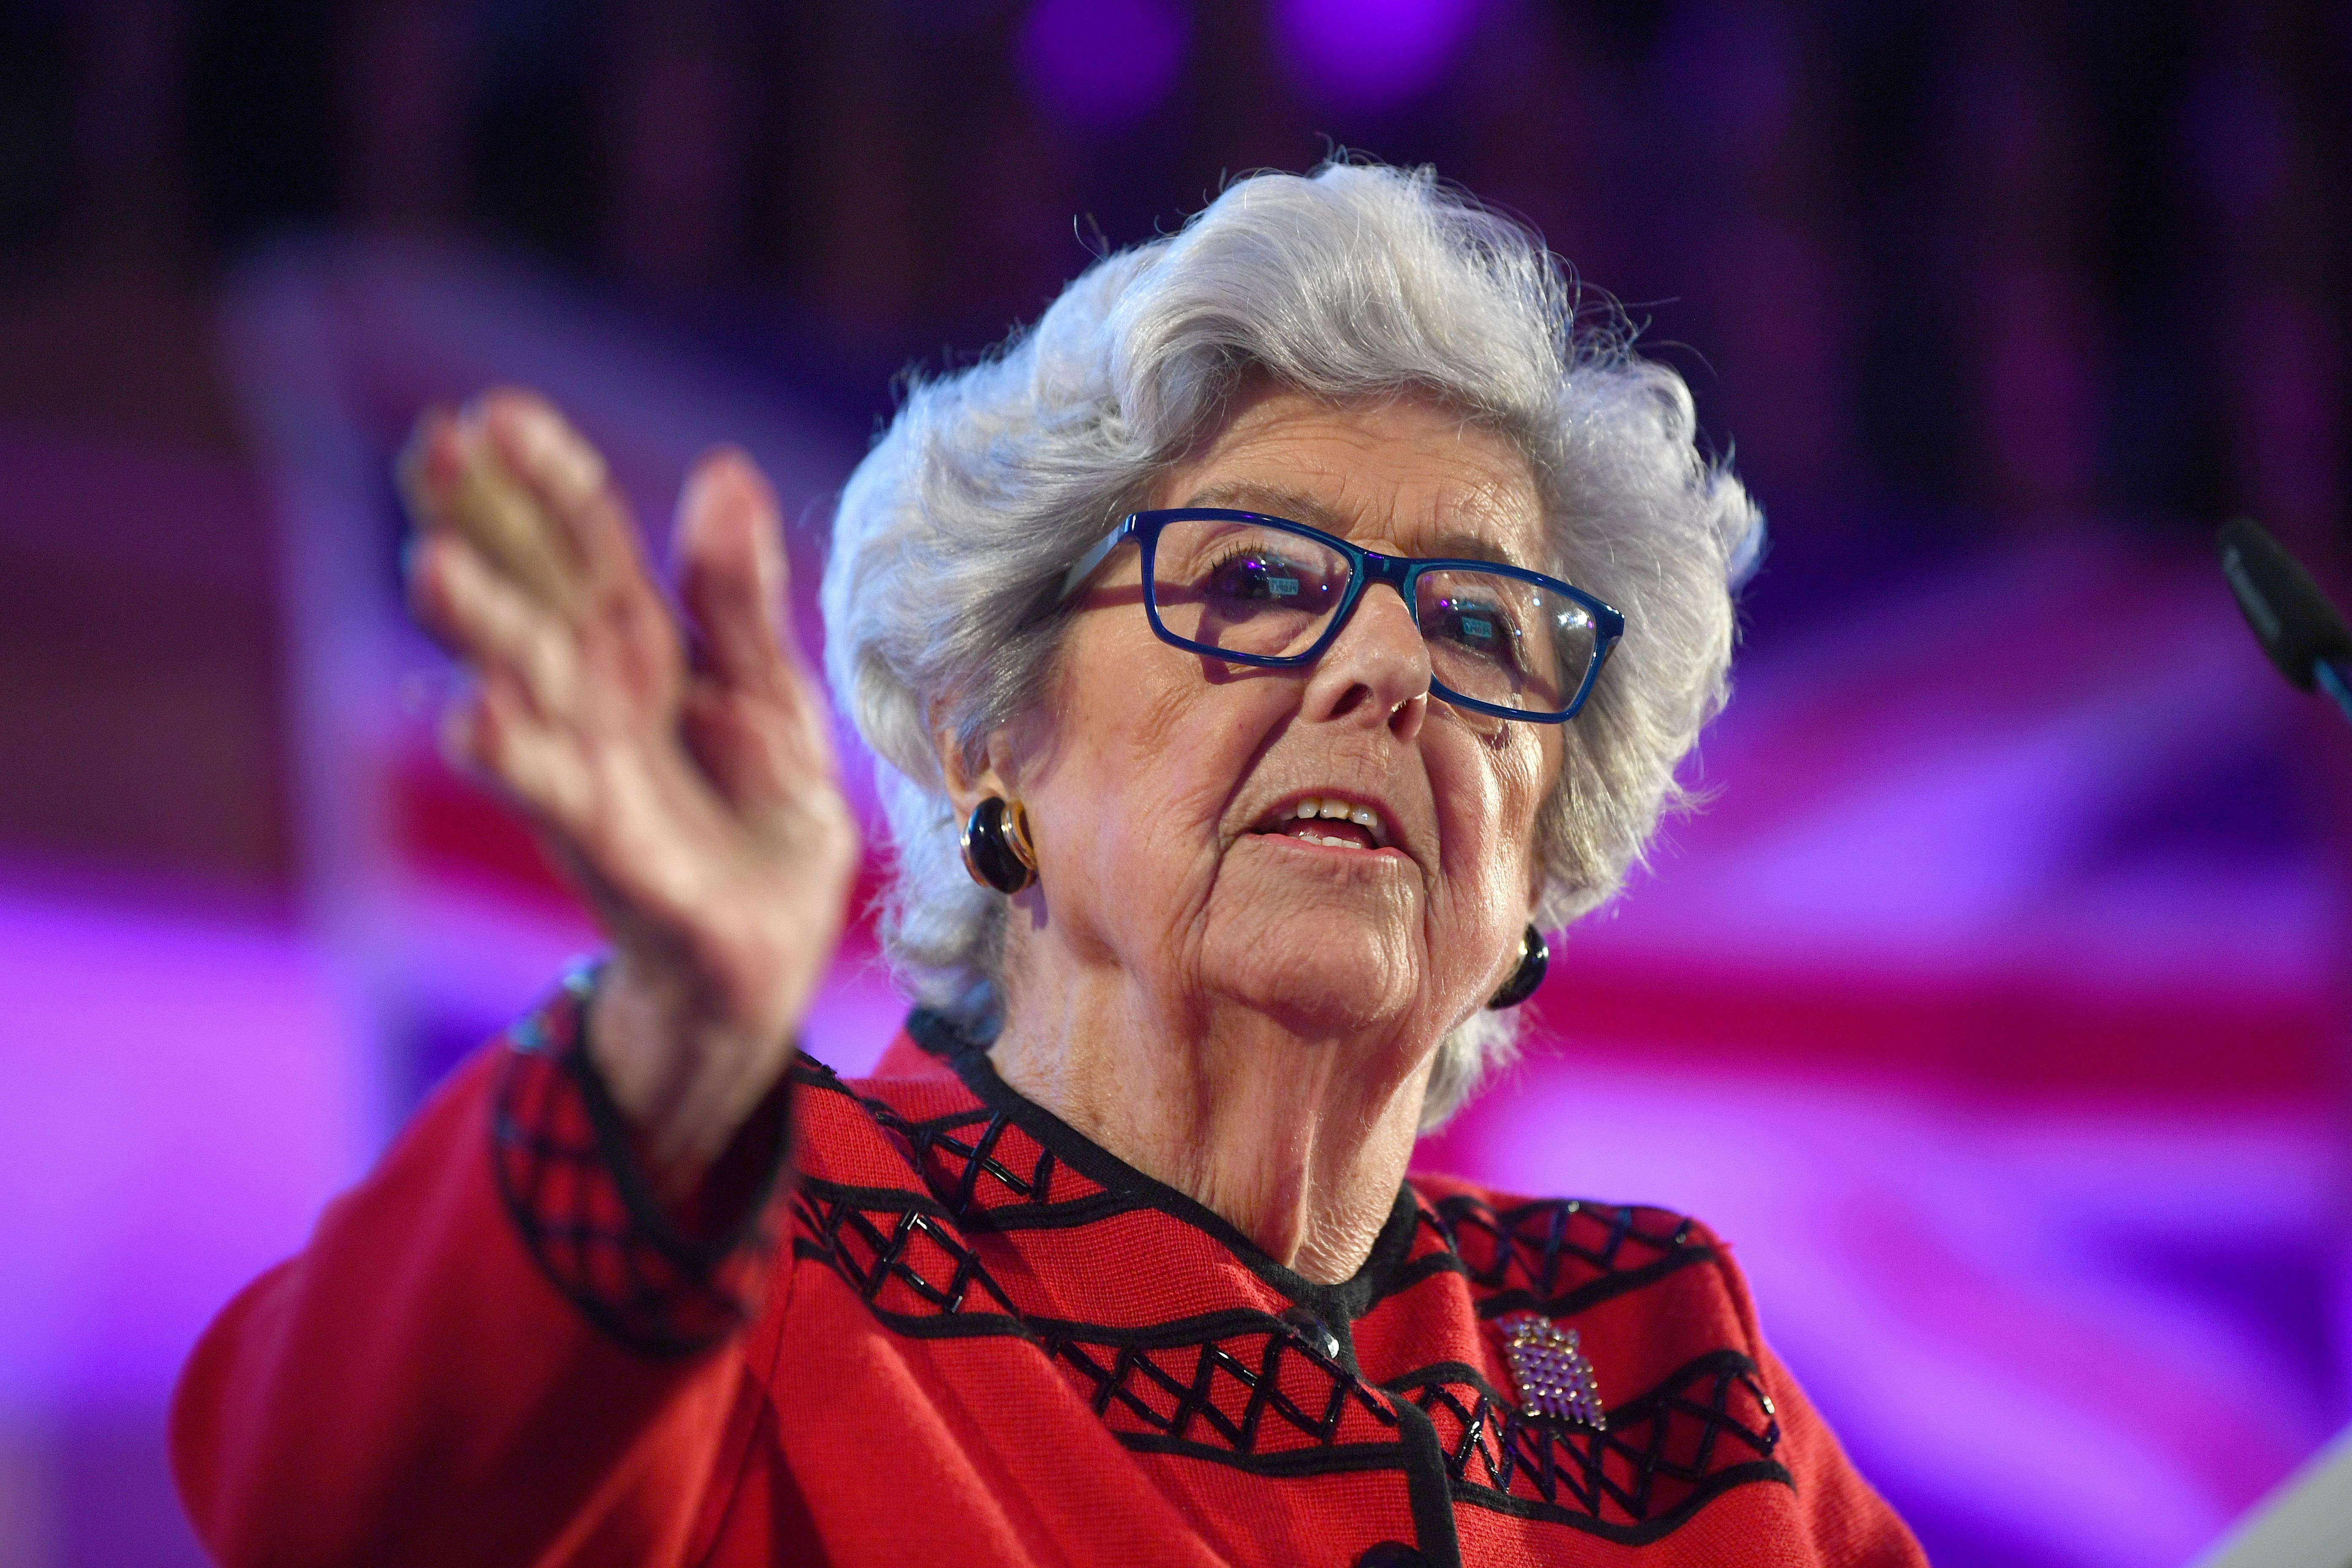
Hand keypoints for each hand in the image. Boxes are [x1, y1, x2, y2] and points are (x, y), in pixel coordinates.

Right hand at [400, 389, 858, 1191]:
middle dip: (483, 523)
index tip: (493, 408)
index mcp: (640, 645)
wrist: (772, 950)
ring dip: (479, 627)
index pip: (583, 541)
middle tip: (434, 449)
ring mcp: (588, 767)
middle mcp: (593, 695)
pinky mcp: (610, 846)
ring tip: (432, 565)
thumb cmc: (759, 814)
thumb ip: (738, 594)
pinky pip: (555, 793)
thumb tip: (721, 467)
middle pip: (531, 592)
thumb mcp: (772, 690)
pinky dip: (514, 757)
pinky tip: (473, 716)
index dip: (542, 476)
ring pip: (523, 682)